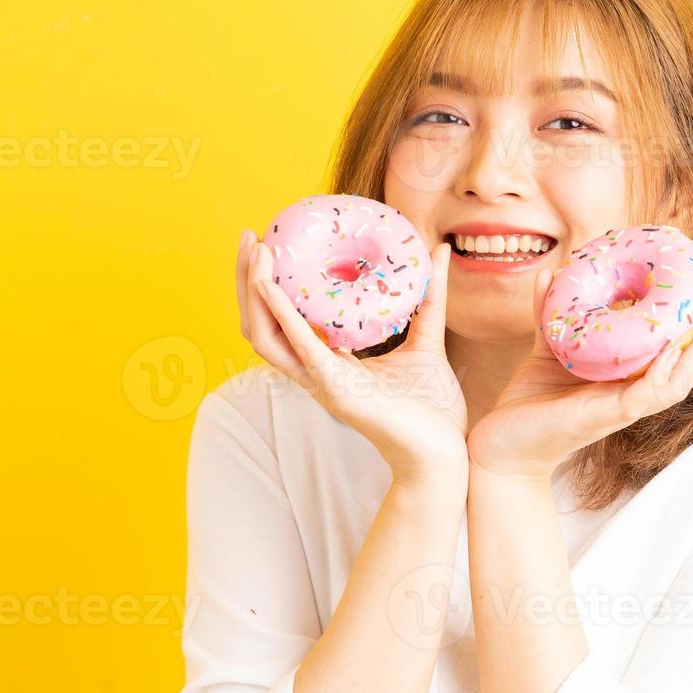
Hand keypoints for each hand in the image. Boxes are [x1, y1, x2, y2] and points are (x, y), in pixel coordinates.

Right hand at [238, 230, 468, 484]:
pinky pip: (300, 349)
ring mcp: (321, 383)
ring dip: (254, 293)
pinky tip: (271, 288)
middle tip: (250, 237)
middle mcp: (316, 373)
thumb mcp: (428, 340)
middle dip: (247, 281)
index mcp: (330, 363)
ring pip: (265, 338)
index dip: (270, 285)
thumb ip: (429, 297)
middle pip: (261, 326)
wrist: (445, 455)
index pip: (284, 322)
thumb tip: (438, 249)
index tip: (270, 243)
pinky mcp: (335, 390)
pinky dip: (283, 317)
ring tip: (257, 252)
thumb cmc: (433, 409)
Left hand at [466, 265, 692, 479]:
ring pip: (684, 377)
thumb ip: (552, 312)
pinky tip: (672, 345)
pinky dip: (666, 370)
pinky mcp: (612, 416)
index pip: (683, 344)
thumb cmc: (532, 401)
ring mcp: (629, 405)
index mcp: (634, 374)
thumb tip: (550, 272)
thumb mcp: (549, 347)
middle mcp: (639, 390)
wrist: (504, 443)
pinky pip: (651, 394)